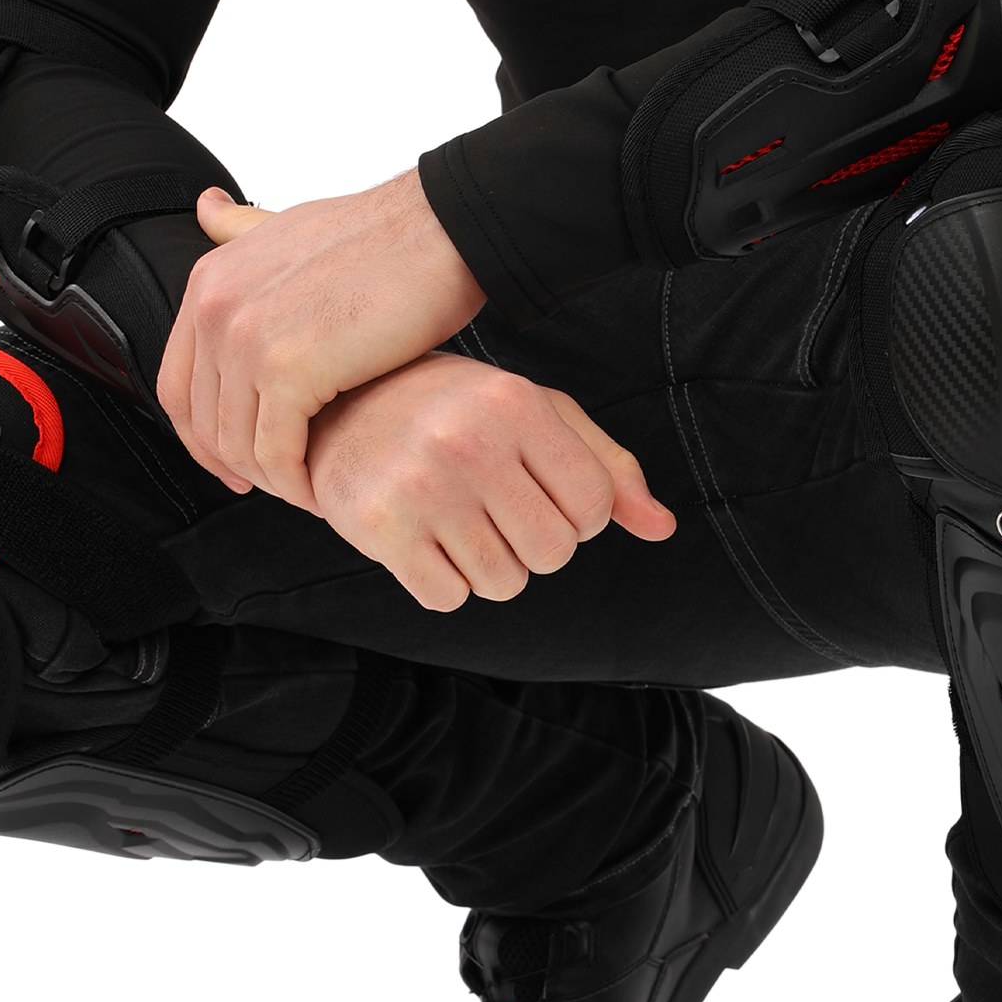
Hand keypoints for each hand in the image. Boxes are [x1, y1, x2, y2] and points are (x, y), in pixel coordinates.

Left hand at [157, 168, 486, 509]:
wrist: (437, 230)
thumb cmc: (382, 234)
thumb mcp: (289, 224)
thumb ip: (243, 231)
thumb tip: (208, 208)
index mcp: (210, 281)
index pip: (177, 386)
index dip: (202, 438)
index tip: (236, 465)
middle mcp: (215, 309)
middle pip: (204, 422)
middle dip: (239, 466)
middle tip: (279, 484)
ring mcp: (246, 339)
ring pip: (238, 444)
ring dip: (272, 480)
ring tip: (307, 488)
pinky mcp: (288, 370)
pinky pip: (276, 452)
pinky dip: (296, 482)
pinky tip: (321, 488)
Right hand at [306, 351, 675, 609]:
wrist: (338, 408)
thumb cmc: (455, 411)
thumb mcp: (535, 415)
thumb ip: (605, 467)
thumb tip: (663, 527)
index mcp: (518, 404)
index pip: (594, 507)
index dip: (576, 516)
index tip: (538, 494)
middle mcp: (470, 440)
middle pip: (552, 553)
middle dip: (531, 545)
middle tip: (492, 509)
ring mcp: (421, 484)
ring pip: (502, 584)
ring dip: (487, 567)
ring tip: (455, 520)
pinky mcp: (379, 525)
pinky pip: (447, 597)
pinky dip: (440, 582)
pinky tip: (421, 538)